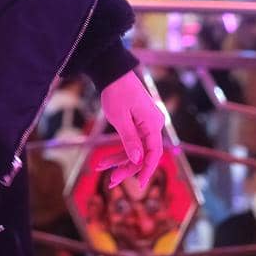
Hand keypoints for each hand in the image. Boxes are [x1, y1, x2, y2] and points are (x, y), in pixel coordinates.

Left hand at [91, 70, 164, 190]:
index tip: (140, 184)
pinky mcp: (138, 123)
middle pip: (143, 153)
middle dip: (126, 168)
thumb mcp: (120, 118)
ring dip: (119, 160)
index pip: (154, 153)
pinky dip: (118, 150)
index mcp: (153, 124)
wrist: (113, 72)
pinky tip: (103, 161)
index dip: (147, 170)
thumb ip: (130, 140)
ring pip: (135, 149)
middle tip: (111, 181)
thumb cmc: (116, 92)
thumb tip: (137, 160)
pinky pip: (131, 141)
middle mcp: (153, 125)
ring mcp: (146, 125)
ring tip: (101, 169)